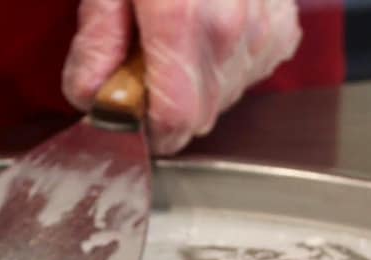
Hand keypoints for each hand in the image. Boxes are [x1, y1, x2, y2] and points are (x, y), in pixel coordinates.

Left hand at [62, 0, 301, 154]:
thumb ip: (97, 37)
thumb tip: (89, 94)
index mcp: (185, 20)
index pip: (174, 120)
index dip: (144, 128)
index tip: (125, 111)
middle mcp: (233, 32)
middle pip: (198, 118)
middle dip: (163, 106)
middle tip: (141, 63)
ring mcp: (263, 32)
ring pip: (223, 100)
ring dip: (193, 86)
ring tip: (174, 39)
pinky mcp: (280, 30)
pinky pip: (248, 75)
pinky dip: (222, 67)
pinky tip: (205, 33)